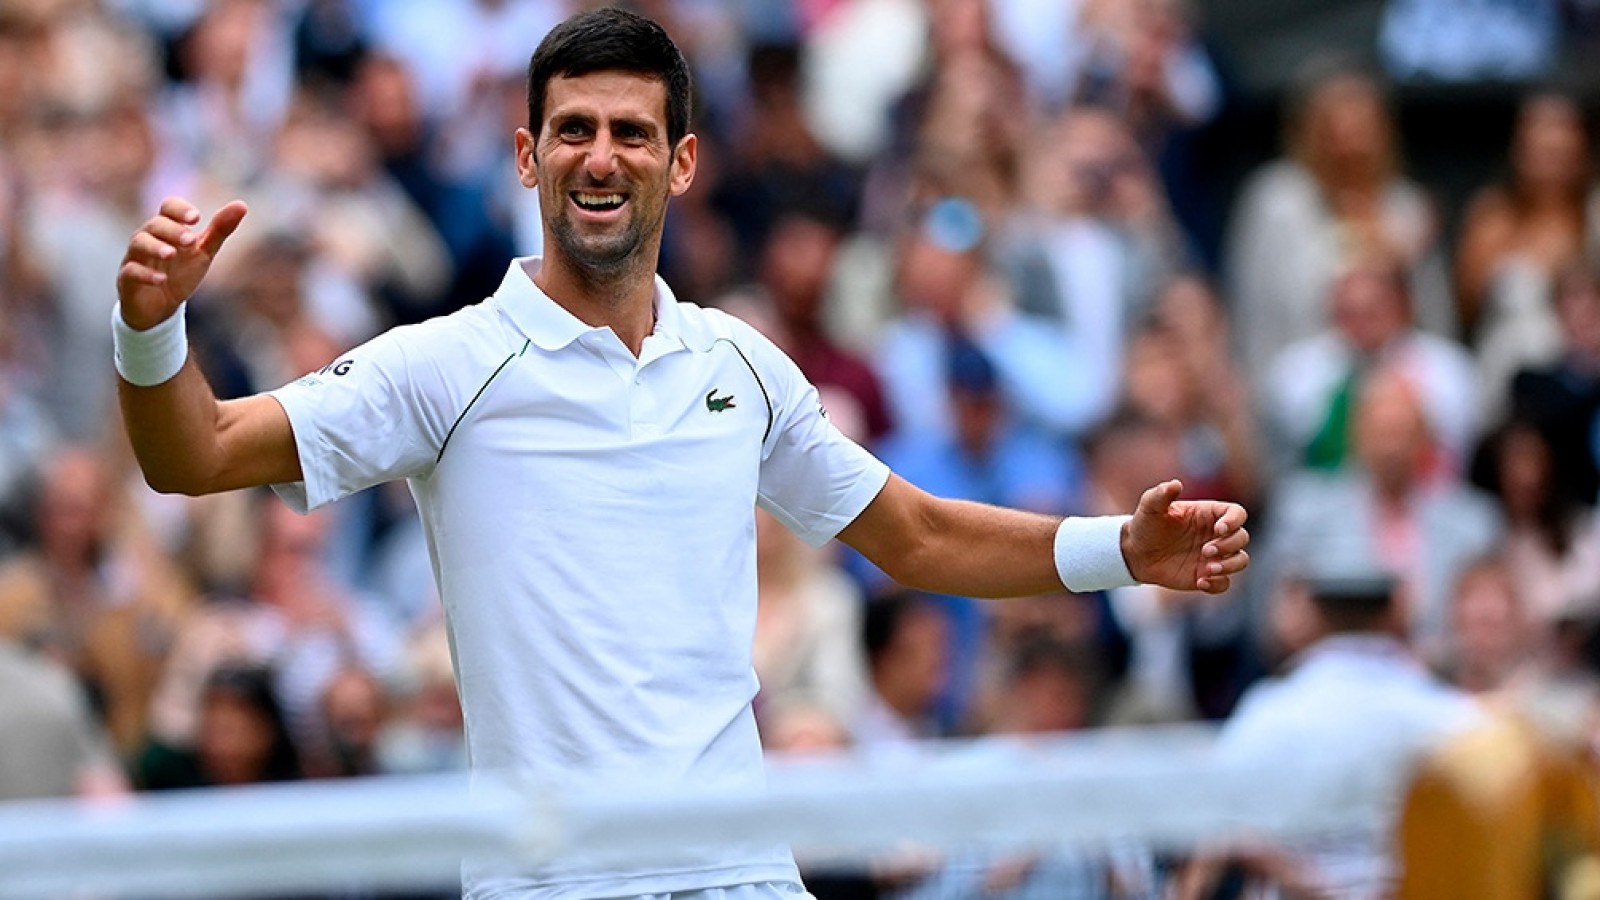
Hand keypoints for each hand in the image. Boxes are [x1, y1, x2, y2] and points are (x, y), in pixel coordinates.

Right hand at [116, 197, 247, 329]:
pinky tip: (161, 280)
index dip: (180, 209)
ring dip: (155, 247)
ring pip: (139, 243)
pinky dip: (145, 274)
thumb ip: (219, 230)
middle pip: (154, 225)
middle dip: (172, 230)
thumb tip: (242, 205)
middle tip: (190, 241)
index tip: (196, 218)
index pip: (168, 207)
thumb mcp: (203, 252)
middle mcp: (149, 238)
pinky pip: (131, 271)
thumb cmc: (181, 273)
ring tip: (171, 254)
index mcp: (167, 228)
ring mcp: (135, 257)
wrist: (161, 307)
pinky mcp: (127, 278)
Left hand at [1121, 479, 1248, 593]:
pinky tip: (1200, 582)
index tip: (1219, 529)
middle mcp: (1216, 535)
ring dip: (1230, 565)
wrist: (1135, 553)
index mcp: (1208, 514)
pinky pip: (1224, 583)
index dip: (1234, 521)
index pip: (1236, 513)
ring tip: (1208, 569)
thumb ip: (1161, 494)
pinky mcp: (1207, 575)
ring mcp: (1214, 556)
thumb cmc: (1146, 525)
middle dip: (1229, 545)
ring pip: (1240, 560)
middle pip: (1242, 537)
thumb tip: (1175, 484)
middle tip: (1206, 550)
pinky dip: (1218, 584)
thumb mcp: (1150, 507)